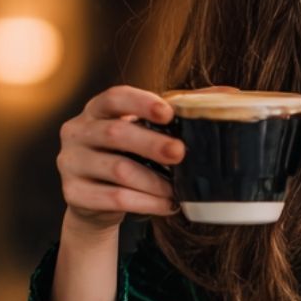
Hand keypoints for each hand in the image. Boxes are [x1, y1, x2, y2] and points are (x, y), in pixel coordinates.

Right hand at [56, 85, 184, 233]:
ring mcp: (70, 163)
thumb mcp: (146, 130)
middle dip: (152, 144)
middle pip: (115, 133)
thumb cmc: (128, 154)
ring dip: (154, 181)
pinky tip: (167, 205)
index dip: (141, 103)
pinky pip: (114, 199)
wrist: (96, 200)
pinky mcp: (73, 193)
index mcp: (96, 109)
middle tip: (180, 152)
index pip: (115, 97)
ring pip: (117, 170)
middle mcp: (77, 132)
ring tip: (178, 189)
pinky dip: (146, 203)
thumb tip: (229, 95)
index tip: (168, 113)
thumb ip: (180, 110)